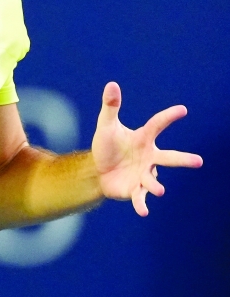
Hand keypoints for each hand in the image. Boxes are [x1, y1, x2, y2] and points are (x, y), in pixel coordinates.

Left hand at [91, 81, 202, 215]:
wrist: (98, 170)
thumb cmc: (107, 146)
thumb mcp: (106, 125)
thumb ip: (111, 106)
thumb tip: (111, 84)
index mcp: (144, 139)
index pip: (157, 125)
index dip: (168, 117)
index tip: (182, 110)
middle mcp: (149, 157)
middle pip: (168, 158)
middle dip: (183, 160)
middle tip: (198, 161)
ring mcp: (144, 175)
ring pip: (154, 180)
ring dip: (156, 185)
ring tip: (159, 190)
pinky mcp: (135, 190)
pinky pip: (140, 197)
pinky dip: (141, 204)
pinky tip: (143, 212)